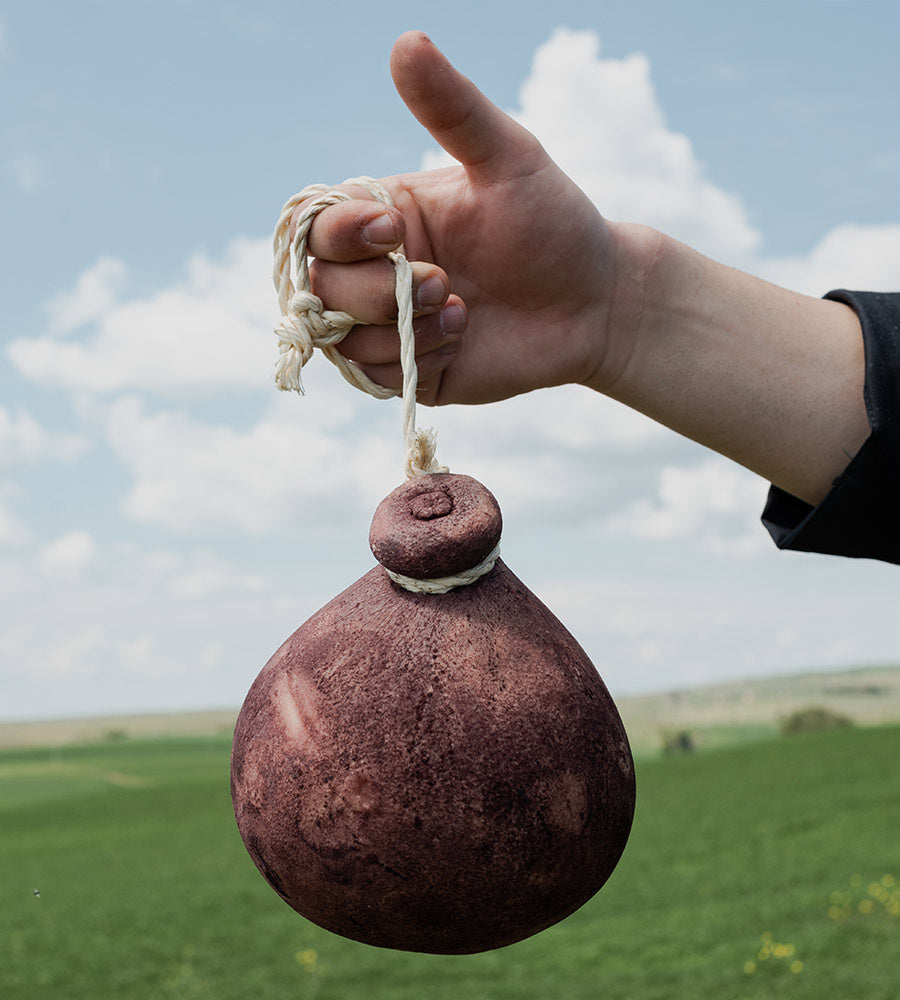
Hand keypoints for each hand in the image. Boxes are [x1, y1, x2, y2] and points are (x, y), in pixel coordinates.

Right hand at [299, 31, 646, 405]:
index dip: (341, 236)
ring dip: (403, 331)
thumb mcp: (509, 159)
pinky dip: (416, 362)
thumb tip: (406, 41)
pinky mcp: (412, 370)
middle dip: (378, 293)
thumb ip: (454, 109)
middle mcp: (376, 272)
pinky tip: (462, 340)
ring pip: (344, 342)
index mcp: (383, 218)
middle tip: (447, 282)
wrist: (595, 303)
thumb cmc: (554, 223)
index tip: (395, 235)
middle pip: (322, 290)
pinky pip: (379, 379)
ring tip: (464, 314)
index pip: (318, 228)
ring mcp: (390, 325)